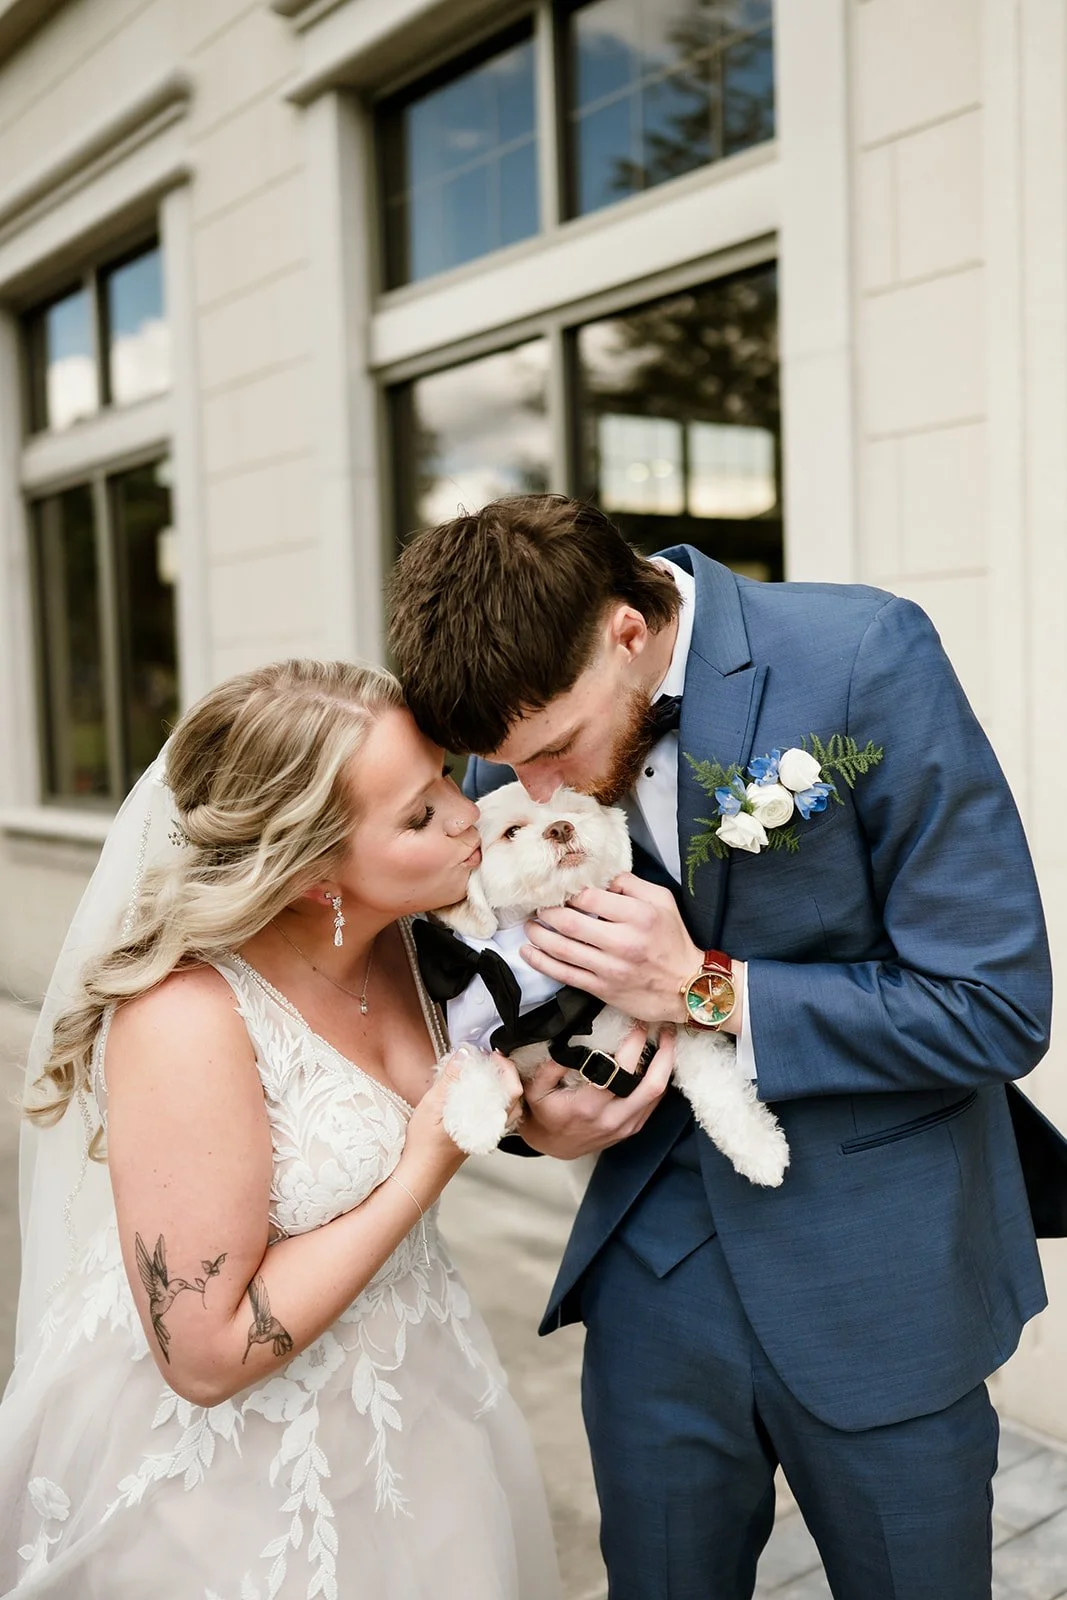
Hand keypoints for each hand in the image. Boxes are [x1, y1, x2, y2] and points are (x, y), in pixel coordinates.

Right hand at [405, 1048, 523, 1180]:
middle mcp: (491, 1128)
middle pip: (515, 1097)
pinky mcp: (479, 1135)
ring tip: (487, 1072)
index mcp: (485, 1119)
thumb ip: (451, 1079)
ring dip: (503, 1086)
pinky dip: (494, 1098)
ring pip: (508, 1107)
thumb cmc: (424, 1145)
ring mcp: (487, 1133)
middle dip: (507, 1074)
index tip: (492, 1053)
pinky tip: (479, 1092)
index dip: (506, 1067)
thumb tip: (465, 1054)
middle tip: (490, 1059)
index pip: (512, 1090)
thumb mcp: (433, 1105)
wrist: (419, 1174)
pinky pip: (497, 1115)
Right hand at [519, 1024, 675, 1158]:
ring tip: (668, 1041)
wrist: (553, 1147)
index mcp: (588, 1106)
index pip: (619, 1070)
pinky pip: (654, 1103)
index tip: (637, 1023)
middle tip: (666, 1029)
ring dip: (667, 1066)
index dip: (633, 1044)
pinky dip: (660, 1080)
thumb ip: (550, 1066)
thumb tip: (568, 1042)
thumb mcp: (535, 1090)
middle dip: (664, 1054)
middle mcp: (612, 1118)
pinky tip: (659, 1063)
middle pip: (652, 1085)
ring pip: (658, 1095)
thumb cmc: (544, 1115)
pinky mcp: (631, 1129)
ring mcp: (625, 1126)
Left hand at [522, 874, 714, 1027]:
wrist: (686, 987)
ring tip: (529, 925)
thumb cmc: (673, 941)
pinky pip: (564, 974)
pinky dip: (541, 963)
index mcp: (638, 916)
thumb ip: (632, 884)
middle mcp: (623, 942)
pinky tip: (528, 952)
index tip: (560, 889)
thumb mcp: (663, 901)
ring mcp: (610, 968)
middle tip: (538, 905)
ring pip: (562, 949)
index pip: (590, 897)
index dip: (569, 891)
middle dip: (547, 912)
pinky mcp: (602, 989)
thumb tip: (602, 876)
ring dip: (538, 935)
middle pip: (570, 922)